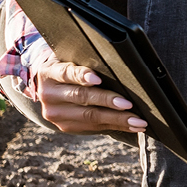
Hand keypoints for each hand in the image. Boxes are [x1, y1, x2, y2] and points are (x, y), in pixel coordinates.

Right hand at [28, 49, 146, 133]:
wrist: (48, 86)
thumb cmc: (68, 67)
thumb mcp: (70, 59)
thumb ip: (85, 61)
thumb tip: (117, 66)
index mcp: (49, 73)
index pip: (67, 73)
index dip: (82, 76)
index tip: (98, 79)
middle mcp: (49, 95)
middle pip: (82, 97)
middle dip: (108, 101)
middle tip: (128, 104)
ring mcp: (55, 114)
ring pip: (90, 117)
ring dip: (117, 119)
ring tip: (138, 120)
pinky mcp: (65, 126)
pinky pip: (94, 127)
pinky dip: (116, 126)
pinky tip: (132, 126)